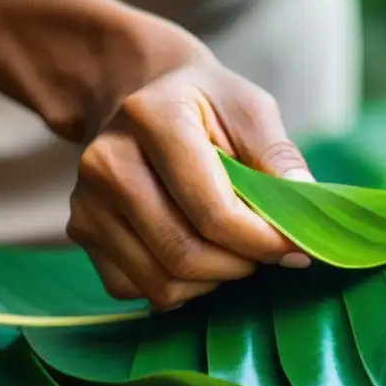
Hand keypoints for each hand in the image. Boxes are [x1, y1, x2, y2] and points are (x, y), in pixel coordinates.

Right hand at [67, 32, 312, 310]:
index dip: (262, 242)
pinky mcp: (81, 233)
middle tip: (266, 249)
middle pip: (184, 253)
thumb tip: (304, 219)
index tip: (295, 247)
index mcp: (153, 118)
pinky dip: (177, 287)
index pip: (213, 211)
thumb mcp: (251, 110)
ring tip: (233, 248)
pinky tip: (196, 252)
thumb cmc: (206, 105)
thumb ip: (279, 159)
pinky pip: (136, 290)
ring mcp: (87, 201)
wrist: (141, 95)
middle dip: (240, 264)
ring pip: (161, 282)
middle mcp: (107, 162)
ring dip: (212, 279)